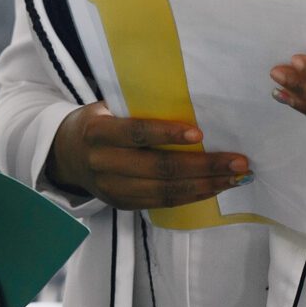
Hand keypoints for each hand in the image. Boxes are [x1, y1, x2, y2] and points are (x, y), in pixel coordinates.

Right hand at [44, 102, 248, 210]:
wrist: (66, 155)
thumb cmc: (98, 122)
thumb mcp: (107, 108)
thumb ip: (138, 108)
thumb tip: (190, 101)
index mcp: (97, 132)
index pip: (136, 134)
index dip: (168, 135)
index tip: (201, 134)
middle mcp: (103, 163)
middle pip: (159, 168)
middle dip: (204, 166)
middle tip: (238, 162)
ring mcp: (112, 189)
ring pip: (165, 191)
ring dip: (206, 185)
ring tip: (236, 178)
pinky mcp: (123, 205)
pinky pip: (163, 203)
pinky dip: (193, 196)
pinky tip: (215, 187)